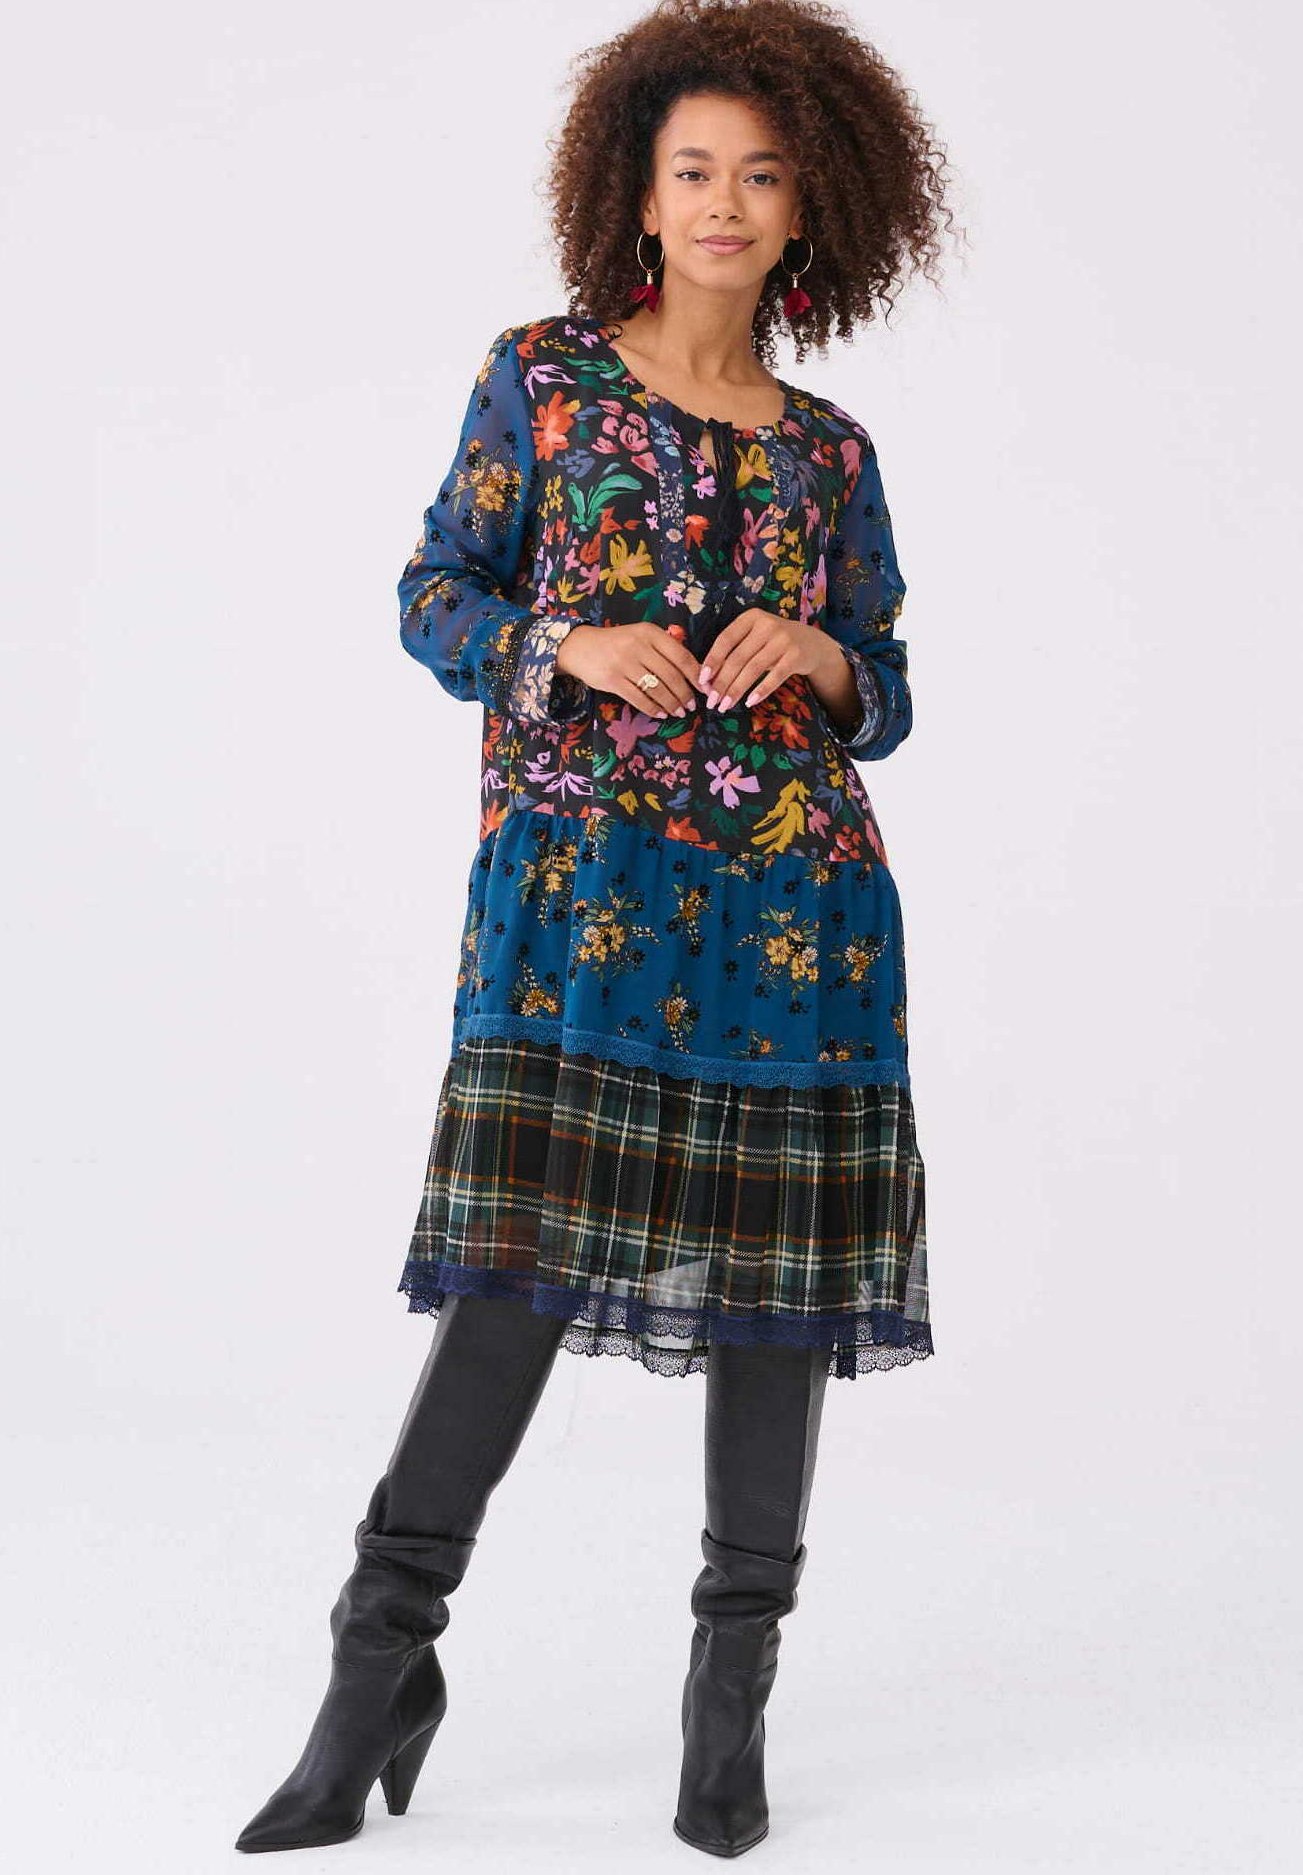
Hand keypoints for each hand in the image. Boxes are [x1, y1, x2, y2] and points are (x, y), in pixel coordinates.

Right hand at [556, 621, 702, 718]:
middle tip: (691, 706)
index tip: (705, 689)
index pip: (681, 656)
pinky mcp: (613, 680)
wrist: (581, 647)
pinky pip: (639, 698)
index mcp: (650, 633)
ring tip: (679, 712)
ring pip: (657, 689)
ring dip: (671, 704)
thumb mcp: (641, 636)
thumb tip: (694, 672)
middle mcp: (638, 646)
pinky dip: (653, 709)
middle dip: (685, 694)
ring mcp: (625, 663)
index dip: (696, 675)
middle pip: (671, 675)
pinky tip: (661, 714)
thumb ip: (664, 648)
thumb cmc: (618, 643)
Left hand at [698, 608, 838, 711]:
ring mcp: (783, 640)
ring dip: (737, 690)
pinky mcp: (796, 656)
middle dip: (722, 682)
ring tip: (725, 706)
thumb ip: (734, 652)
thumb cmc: (773, 643)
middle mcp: (767, 625)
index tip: (702, 680)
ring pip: (753, 669)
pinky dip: (760, 691)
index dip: (712, 660)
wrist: (811, 643)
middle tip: (712, 701)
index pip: (726, 639)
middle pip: (738, 658)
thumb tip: (708, 680)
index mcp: (751, 618)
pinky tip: (749, 702)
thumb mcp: (754, 638)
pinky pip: (775, 677)